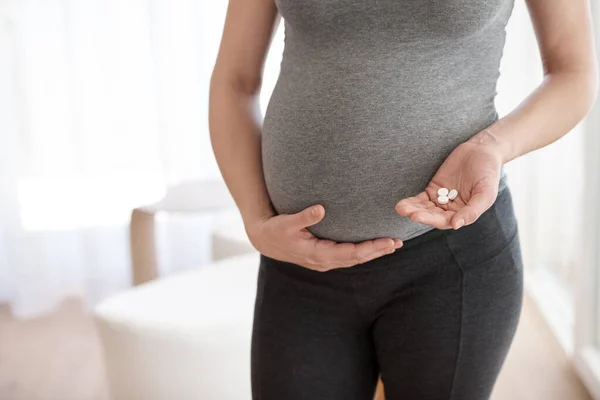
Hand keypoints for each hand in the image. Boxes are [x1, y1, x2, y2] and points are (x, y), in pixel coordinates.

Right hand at [246, 205, 402, 271]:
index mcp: (317, 254)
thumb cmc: (276, 230)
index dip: (370, 249)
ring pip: (354, 259)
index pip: (350, 254)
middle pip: (357, 259)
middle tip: (397, 243)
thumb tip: (320, 209)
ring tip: (391, 245)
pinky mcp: (324, 257)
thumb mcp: (286, 222)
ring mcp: (324, 261)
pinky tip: (373, 247)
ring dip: (372, 252)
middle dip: (377, 251)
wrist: (265, 240)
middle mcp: (323, 261)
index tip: (387, 242)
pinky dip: (363, 252)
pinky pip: (348, 257)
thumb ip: (303, 217)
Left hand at [395, 139, 503, 229]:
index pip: (446, 221)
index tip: (418, 217)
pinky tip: (402, 204)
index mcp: (465, 214)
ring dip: (413, 209)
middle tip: (409, 213)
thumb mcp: (485, 193)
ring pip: (425, 208)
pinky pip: (421, 198)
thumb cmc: (488, 173)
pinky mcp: (434, 189)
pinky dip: (412, 201)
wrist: (482, 151)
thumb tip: (455, 225)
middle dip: (420, 214)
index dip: (432, 220)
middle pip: (433, 215)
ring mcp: (442, 200)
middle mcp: (452, 210)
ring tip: (401, 208)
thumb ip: (472, 210)